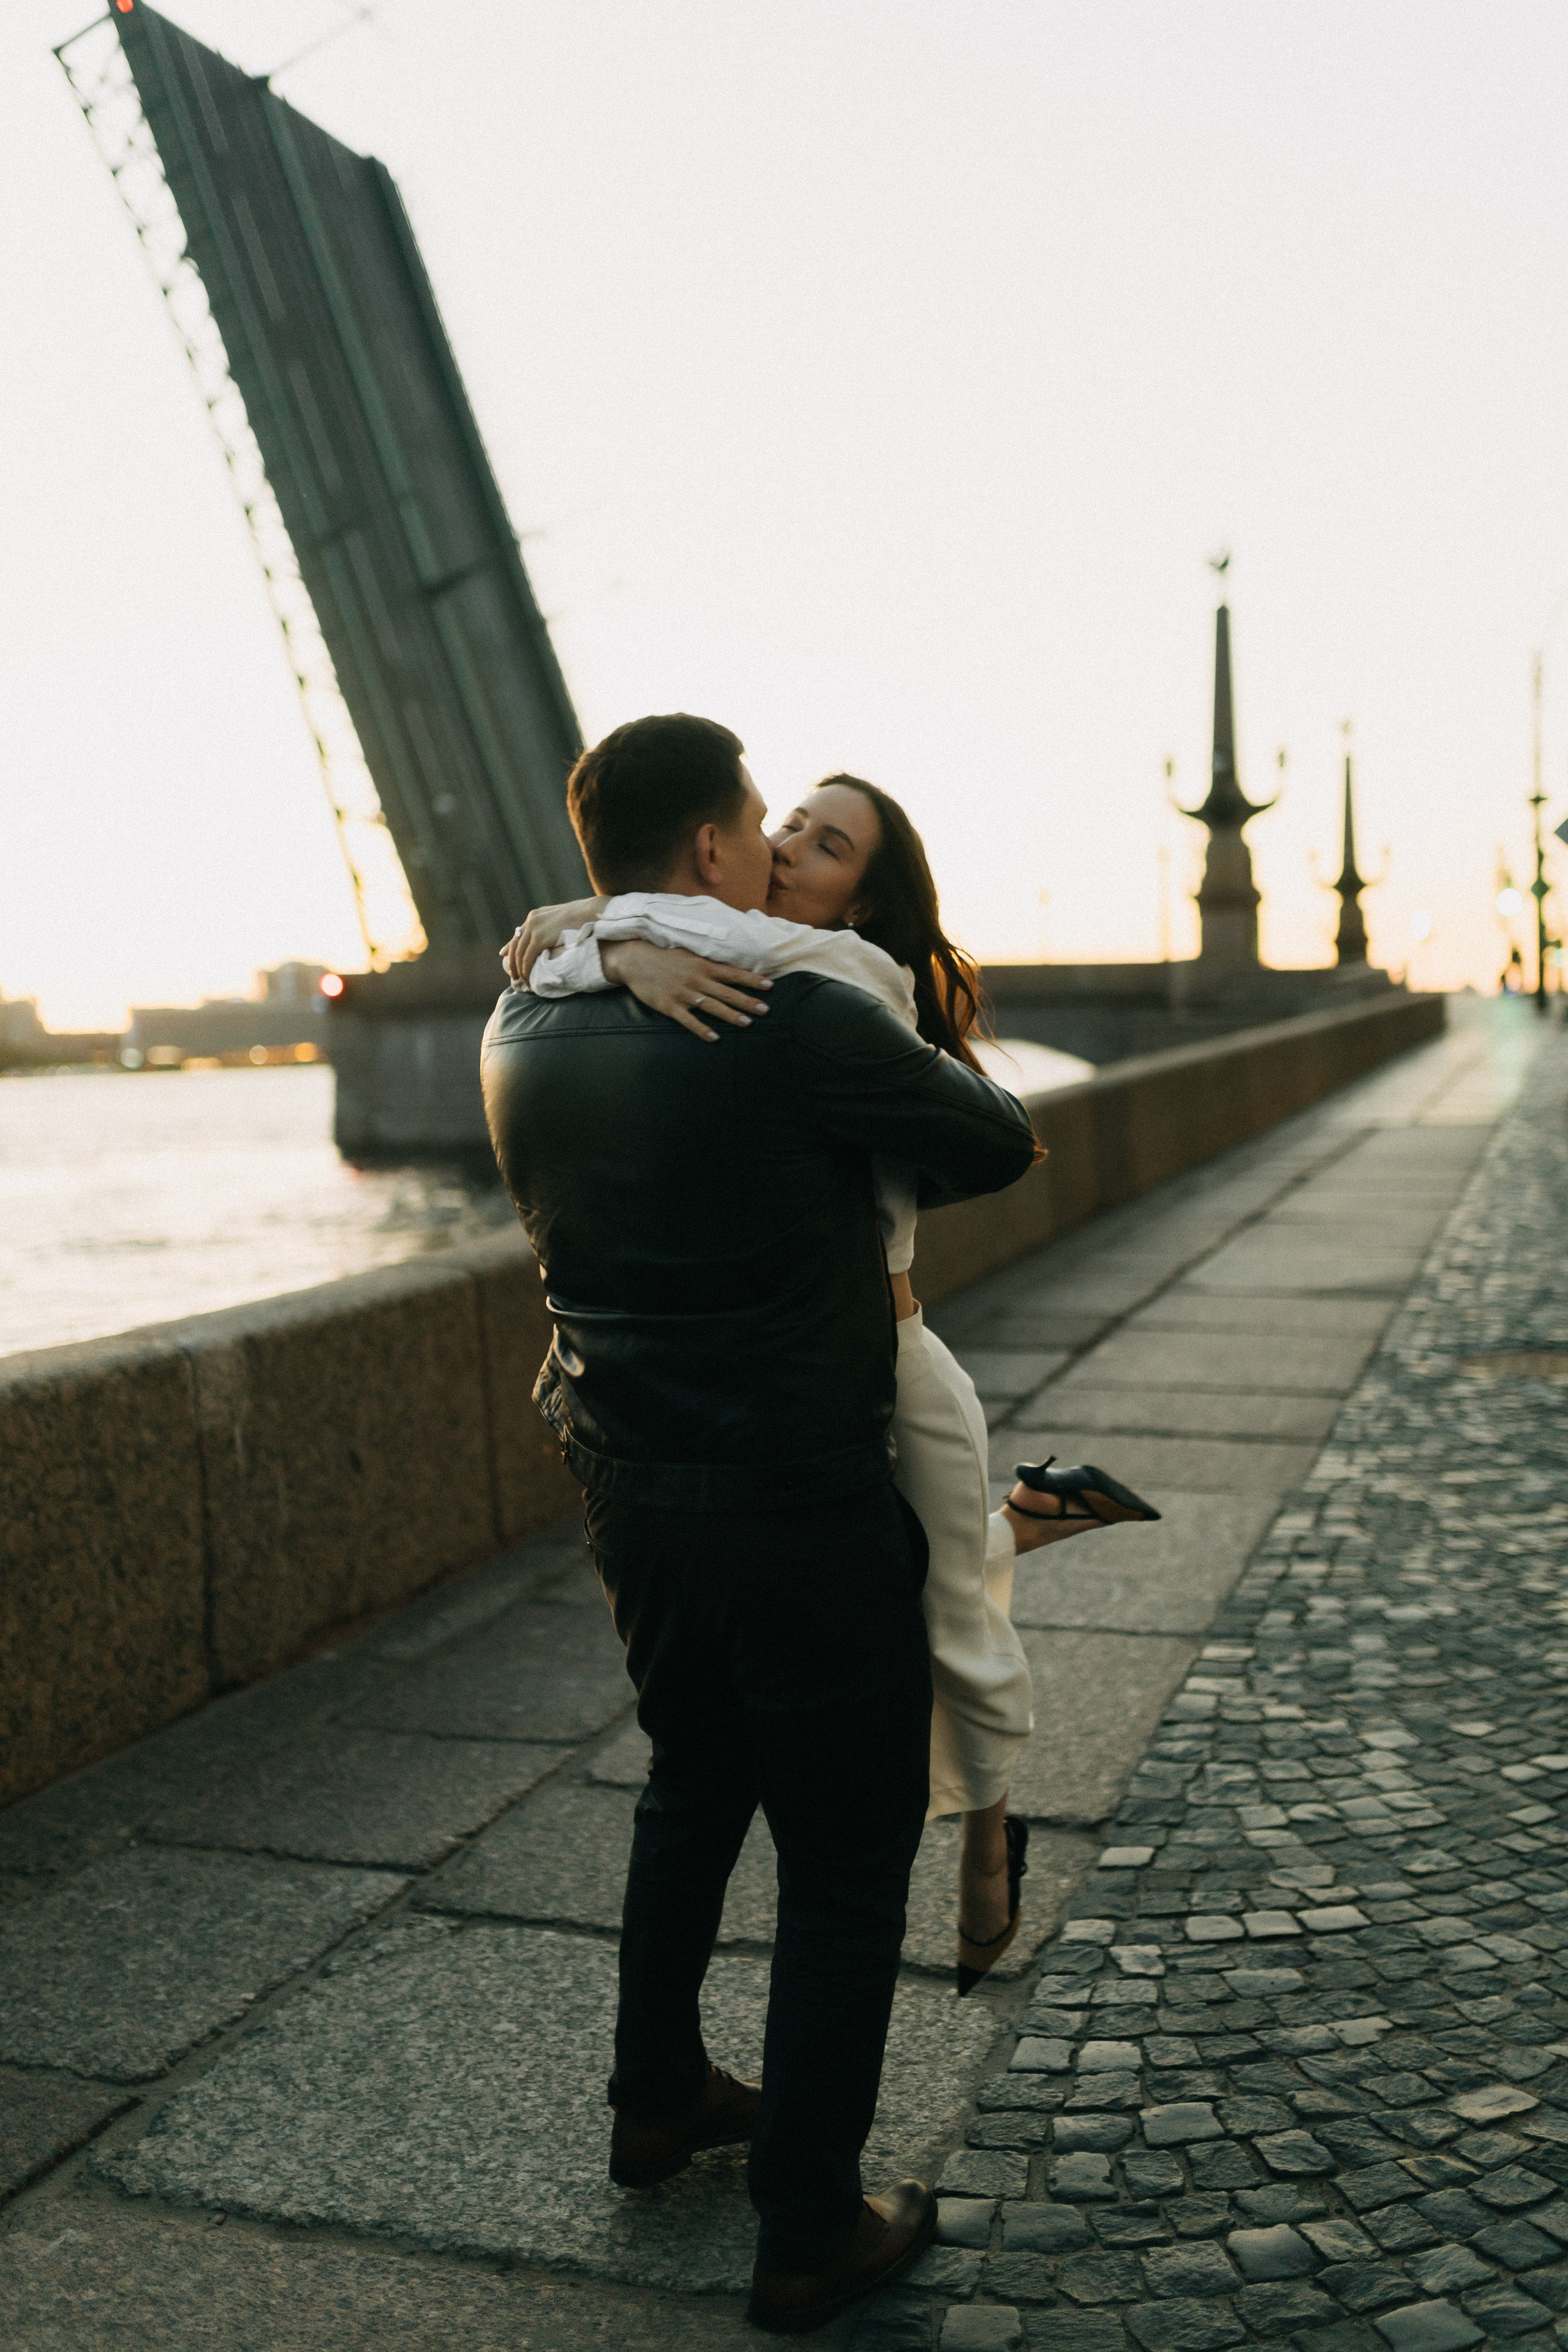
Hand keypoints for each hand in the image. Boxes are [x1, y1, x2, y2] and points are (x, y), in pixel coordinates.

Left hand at [500, 897, 605, 983]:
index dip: (510, 946)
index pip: (518, 933)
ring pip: (519, 953)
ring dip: (519, 969)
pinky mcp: (539, 938)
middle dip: (512, 961)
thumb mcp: (562, 921)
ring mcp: (534, 929)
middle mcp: (532, 921)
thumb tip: (552, 936)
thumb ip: (551, 928)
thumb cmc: (582, 919)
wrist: (589, 914)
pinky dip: (525, 969)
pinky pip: (527, 958)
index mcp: (535, 916)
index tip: (504, 956)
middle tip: (513, 975)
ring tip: (521, 980)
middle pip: (515, 944)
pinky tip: (528, 978)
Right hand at [599, 941, 771, 1040]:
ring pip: (712, 1006)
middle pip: (727, 992)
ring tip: (748, 1023)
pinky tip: (714, 1038)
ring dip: (730, 1015)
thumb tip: (730, 970)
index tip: (770, 986)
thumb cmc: (665, 957)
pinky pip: (688, 1020)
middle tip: (766, 1010)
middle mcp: (697, 979)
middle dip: (748, 1001)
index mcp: (703, 965)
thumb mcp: (690, 955)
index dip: (752, 980)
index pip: (733, 973)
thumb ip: (709, 964)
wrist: (635, 960)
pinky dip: (701, 1029)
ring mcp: (684, 993)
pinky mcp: (670, 1006)